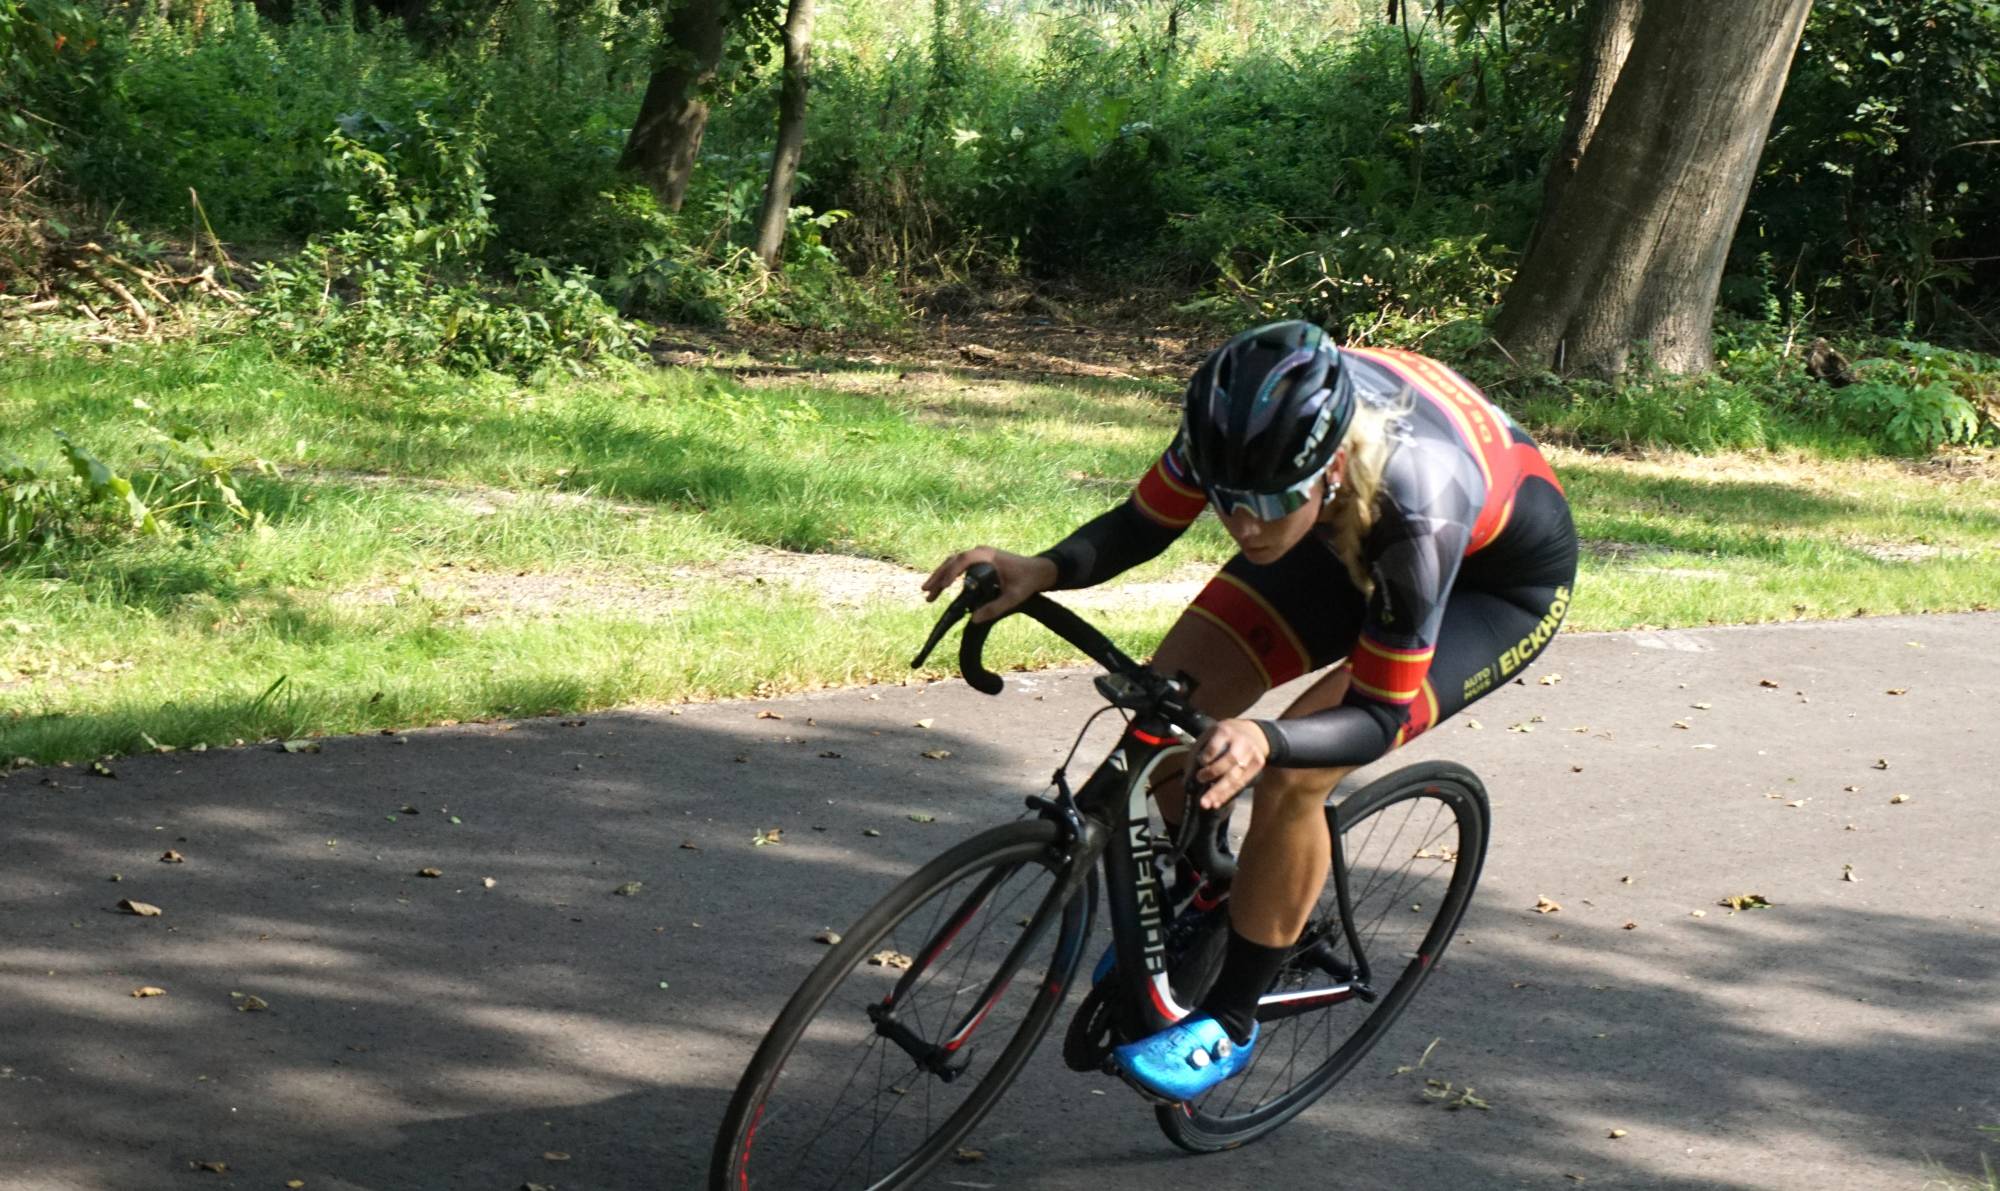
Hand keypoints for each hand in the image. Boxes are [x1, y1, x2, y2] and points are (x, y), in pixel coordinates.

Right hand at [921, 547, 1058, 623]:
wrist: (1039, 571)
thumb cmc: (1027, 582)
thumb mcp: (1013, 598)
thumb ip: (994, 609)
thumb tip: (973, 619)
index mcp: (988, 556)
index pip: (964, 560)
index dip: (951, 573)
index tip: (943, 587)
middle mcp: (981, 552)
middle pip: (953, 561)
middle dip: (938, 576)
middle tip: (926, 593)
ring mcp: (979, 555)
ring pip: (953, 562)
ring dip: (940, 576)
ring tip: (928, 593)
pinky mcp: (979, 561)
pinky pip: (958, 565)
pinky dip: (948, 575)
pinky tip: (941, 588)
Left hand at [1186, 718, 1269, 810]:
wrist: (1253, 731)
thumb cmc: (1224, 737)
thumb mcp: (1209, 736)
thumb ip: (1197, 754)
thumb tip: (1187, 780)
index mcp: (1225, 731)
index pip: (1213, 748)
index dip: (1205, 761)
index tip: (1197, 773)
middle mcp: (1241, 741)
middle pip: (1229, 762)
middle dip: (1213, 778)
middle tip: (1200, 790)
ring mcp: (1252, 752)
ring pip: (1236, 776)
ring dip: (1221, 792)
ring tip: (1208, 803)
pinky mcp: (1258, 763)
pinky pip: (1242, 782)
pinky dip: (1229, 793)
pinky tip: (1218, 801)